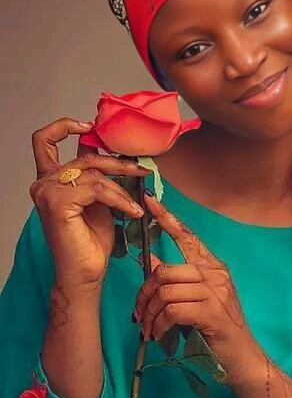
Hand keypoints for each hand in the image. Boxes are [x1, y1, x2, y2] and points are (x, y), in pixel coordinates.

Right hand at [29, 117, 150, 290]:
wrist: (85, 272)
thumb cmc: (91, 240)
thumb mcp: (98, 199)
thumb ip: (97, 176)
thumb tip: (114, 152)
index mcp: (50, 179)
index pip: (45, 140)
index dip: (65, 126)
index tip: (90, 125)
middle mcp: (43, 182)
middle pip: (85, 157)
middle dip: (118, 162)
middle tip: (141, 170)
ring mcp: (47, 191)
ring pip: (94, 173)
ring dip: (122, 186)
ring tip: (137, 201)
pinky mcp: (57, 203)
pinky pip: (98, 189)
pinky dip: (120, 199)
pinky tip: (132, 211)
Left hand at [133, 192, 265, 384]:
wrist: (241, 357)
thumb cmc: (217, 328)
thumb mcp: (199, 298)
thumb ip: (179, 279)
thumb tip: (150, 260)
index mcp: (212, 267)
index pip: (187, 236)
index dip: (167, 218)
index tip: (149, 201)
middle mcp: (215, 274)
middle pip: (165, 270)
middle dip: (144, 294)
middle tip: (139, 314)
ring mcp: (215, 292)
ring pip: (165, 291)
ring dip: (150, 314)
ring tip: (149, 329)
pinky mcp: (212, 312)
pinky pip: (172, 310)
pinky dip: (160, 325)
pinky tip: (159, 335)